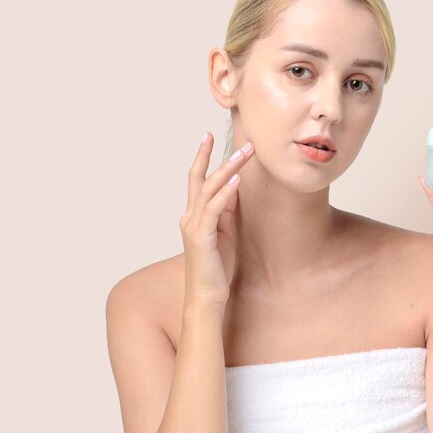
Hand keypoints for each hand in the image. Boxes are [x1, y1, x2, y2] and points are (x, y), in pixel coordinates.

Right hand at [179, 133, 254, 315]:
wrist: (207, 296)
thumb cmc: (216, 266)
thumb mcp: (224, 232)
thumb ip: (225, 210)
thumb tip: (234, 187)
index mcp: (194, 215)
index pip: (197, 180)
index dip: (203, 158)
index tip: (209, 136)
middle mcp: (189, 217)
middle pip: (198, 178)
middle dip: (211, 155)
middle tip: (223, 136)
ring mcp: (193, 226)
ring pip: (208, 190)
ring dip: (227, 169)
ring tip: (243, 154)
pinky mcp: (201, 237)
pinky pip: (213, 209)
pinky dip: (225, 193)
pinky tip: (237, 180)